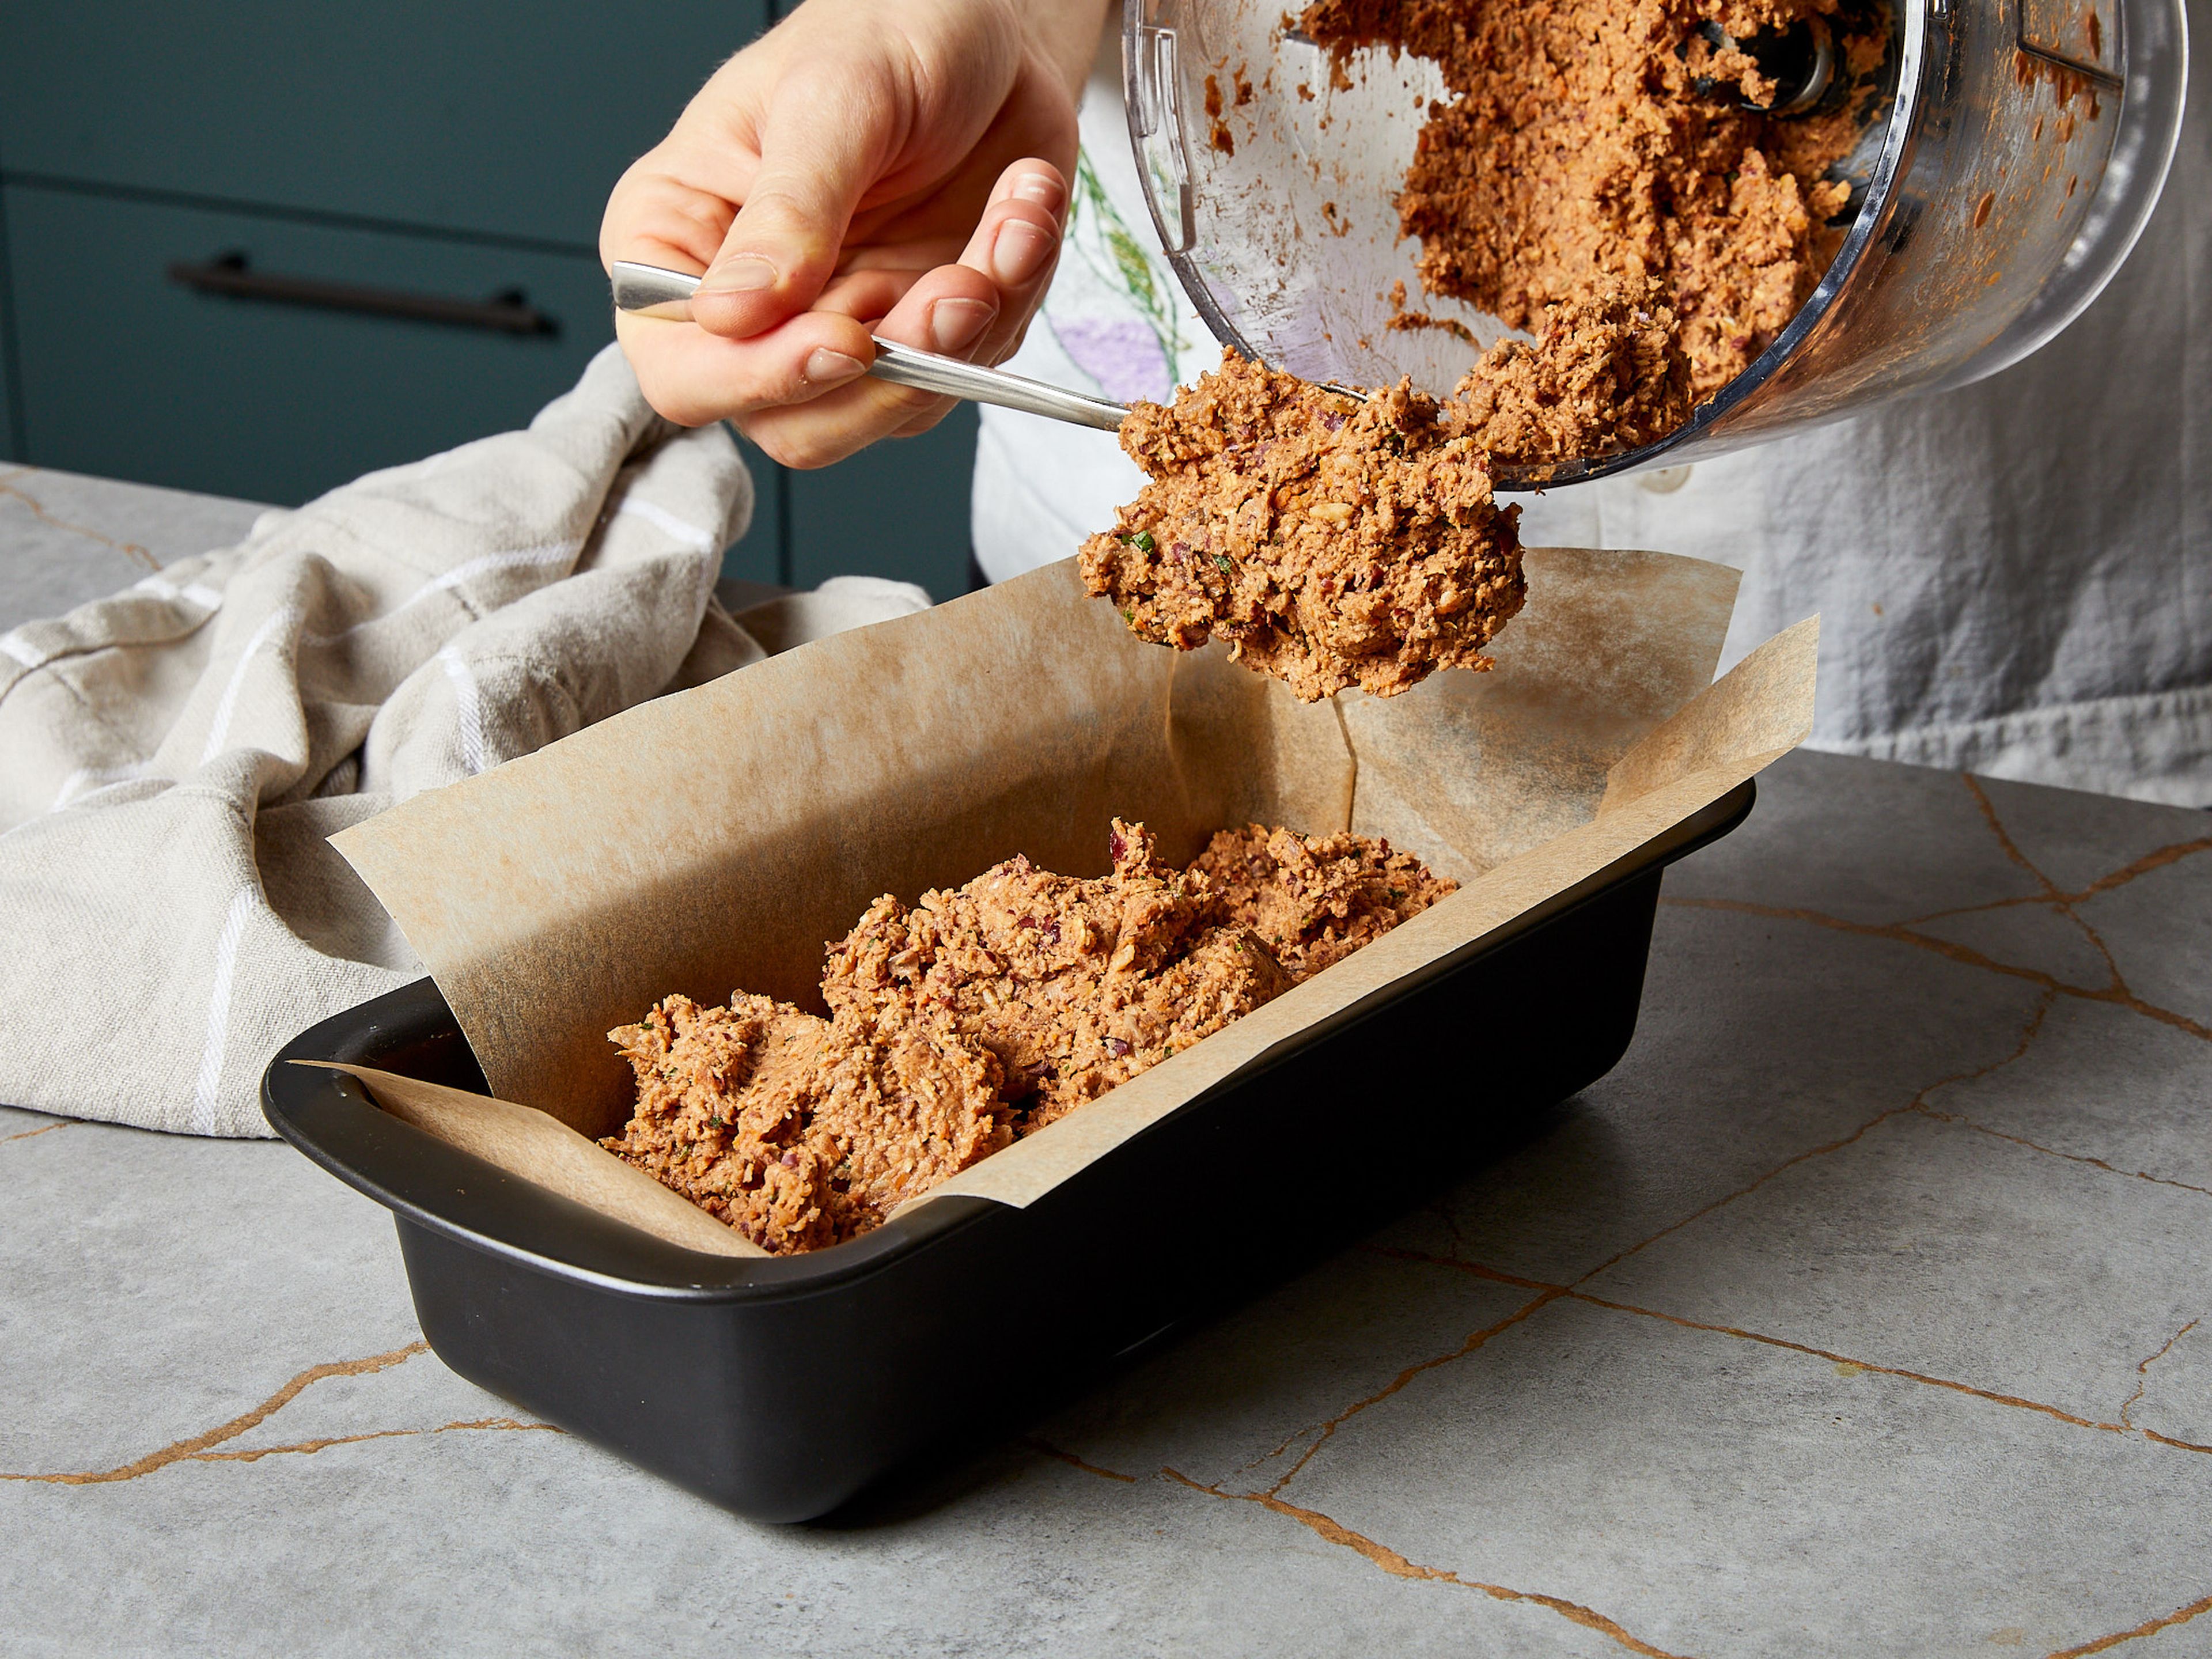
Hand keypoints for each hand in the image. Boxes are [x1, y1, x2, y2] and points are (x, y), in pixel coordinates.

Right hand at [602, 0, 1103, 467]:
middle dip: (891, 376)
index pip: (685, 371)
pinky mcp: (927, 335)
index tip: (844, 339)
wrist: (987, 22)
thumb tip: (735, 314)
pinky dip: (1013, 294)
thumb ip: (788, 211)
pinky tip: (1020, 210)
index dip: (761, 378)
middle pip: (796, 426)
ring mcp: (846, 328)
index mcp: (682, 242)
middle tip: (956, 291)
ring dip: (969, 329)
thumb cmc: (884, 29)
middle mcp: (756, 308)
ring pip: (895, 410)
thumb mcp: (830, 101)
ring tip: (1007, 220)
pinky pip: (973, 367)